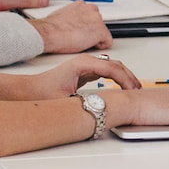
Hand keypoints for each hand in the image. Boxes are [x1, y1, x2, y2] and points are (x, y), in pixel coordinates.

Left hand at [18, 54, 141, 98]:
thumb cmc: (43, 92)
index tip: (133, 91)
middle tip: (139, 91)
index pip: (112, 68)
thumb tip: (102, 107)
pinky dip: (118, 78)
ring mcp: (86, 65)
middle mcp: (86, 61)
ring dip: (125, 77)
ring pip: (113, 67)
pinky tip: (122, 87)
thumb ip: (85, 102)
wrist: (29, 90)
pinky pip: (107, 71)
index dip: (125, 80)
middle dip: (130, 77)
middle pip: (116, 65)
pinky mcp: (86, 71)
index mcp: (83, 64)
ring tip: (134, 90)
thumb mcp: (66, 100)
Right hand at [30, 2, 111, 53]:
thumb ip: (72, 16)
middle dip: (91, 31)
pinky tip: (88, 46)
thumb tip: (72, 23)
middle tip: (80, 38)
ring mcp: (97, 20)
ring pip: (102, 32)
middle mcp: (91, 9)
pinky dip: (100, 46)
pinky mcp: (100, 31)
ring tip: (81, 42)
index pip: (91, 15)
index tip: (82, 31)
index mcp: (81, 5)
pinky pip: (107, 42)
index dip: (86, 25)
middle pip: (98, 23)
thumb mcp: (62, 15)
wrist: (49, 33)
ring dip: (95, 38)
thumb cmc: (51, 28)